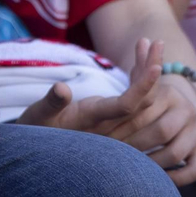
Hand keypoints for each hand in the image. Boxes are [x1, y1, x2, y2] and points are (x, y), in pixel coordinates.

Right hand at [16, 43, 163, 131]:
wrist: (40, 154)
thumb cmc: (36, 130)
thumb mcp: (38, 116)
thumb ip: (51, 103)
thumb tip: (61, 89)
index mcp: (92, 121)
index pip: (126, 106)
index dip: (143, 87)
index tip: (157, 66)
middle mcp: (109, 126)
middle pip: (142, 101)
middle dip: (151, 68)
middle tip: (158, 42)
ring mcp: (113, 124)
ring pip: (142, 100)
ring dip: (147, 70)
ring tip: (152, 43)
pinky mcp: (112, 120)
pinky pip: (134, 100)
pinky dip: (139, 78)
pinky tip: (140, 59)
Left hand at [103, 40, 195, 185]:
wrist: (176, 113)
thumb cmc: (148, 101)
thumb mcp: (140, 81)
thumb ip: (140, 64)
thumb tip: (143, 39)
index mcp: (169, 93)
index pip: (145, 108)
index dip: (124, 124)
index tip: (105, 137)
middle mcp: (187, 110)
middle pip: (160, 132)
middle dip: (135, 146)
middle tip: (115, 158)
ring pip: (175, 152)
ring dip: (152, 163)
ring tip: (131, 170)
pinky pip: (193, 170)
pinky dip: (175, 177)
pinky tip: (156, 179)